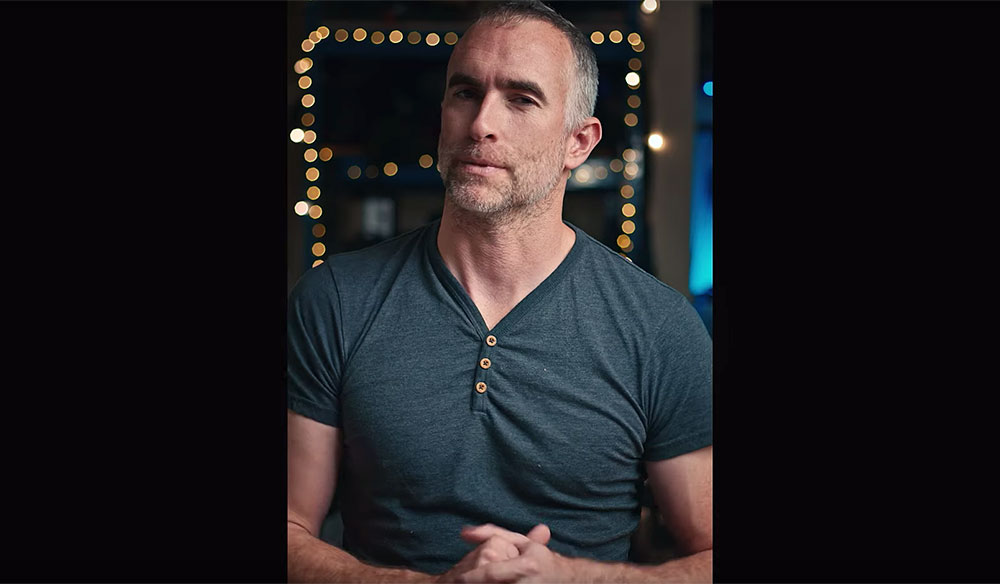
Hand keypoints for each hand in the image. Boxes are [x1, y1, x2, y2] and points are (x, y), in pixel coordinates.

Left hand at [435, 523, 550, 582]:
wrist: (565, 581)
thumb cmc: (539, 561)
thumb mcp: (520, 543)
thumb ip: (491, 534)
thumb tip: (464, 532)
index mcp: (526, 567)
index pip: (491, 573)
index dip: (471, 577)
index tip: (458, 579)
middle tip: (459, 582)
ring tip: (472, 583)